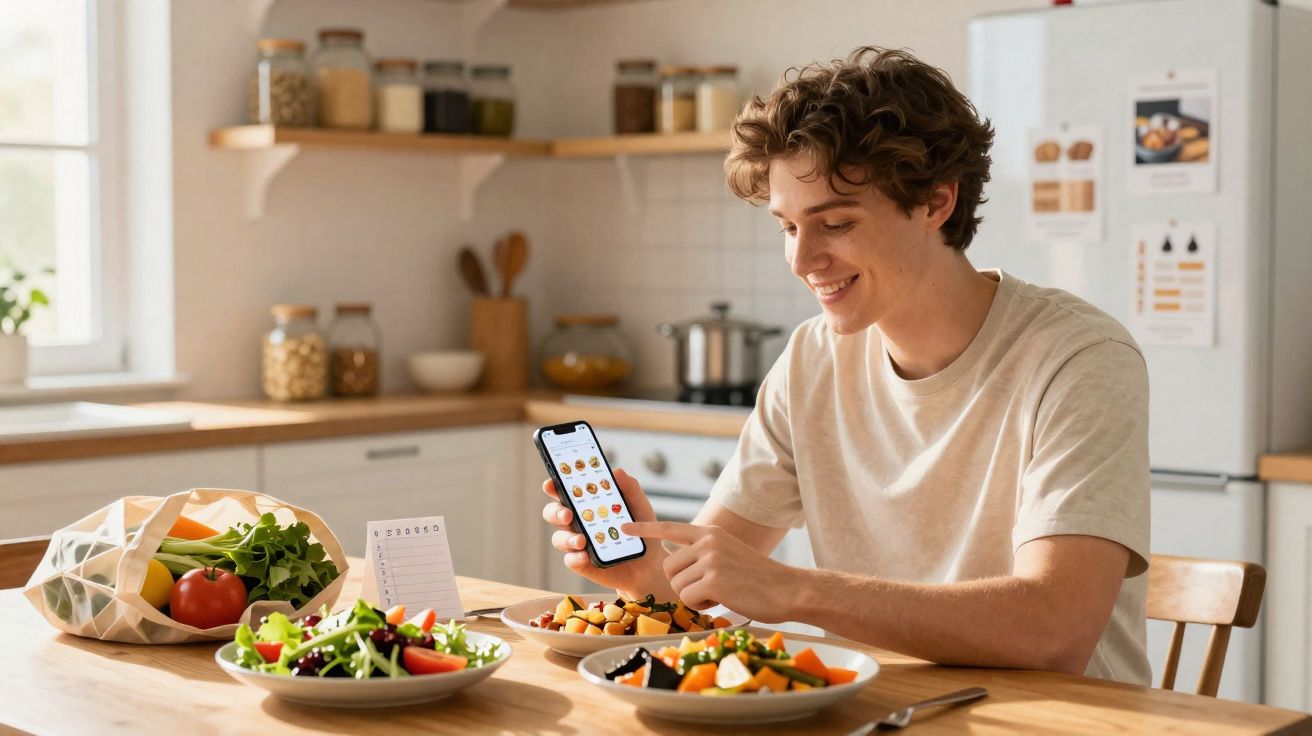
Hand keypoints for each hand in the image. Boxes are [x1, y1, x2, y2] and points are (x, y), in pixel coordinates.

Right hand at [540, 467, 671, 599]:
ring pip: (559, 538)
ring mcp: (578, 543)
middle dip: (555, 512)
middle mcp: (578, 522)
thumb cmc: (642, 531)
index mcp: (587, 504)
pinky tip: (584, 555)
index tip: (550, 483)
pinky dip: (575, 557)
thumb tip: (617, 471)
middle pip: (554, 513)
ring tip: (581, 540)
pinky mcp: (582, 563)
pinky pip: (571, 560)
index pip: (565, 491)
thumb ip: (630, 489)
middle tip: (567, 514)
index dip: (553, 486)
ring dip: (566, 538)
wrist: (651, 564)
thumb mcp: (640, 507)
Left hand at [622, 521, 800, 623]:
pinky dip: (701, 606)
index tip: (623, 527)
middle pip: (669, 566)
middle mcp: (707, 542)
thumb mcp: (729, 553)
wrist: (788, 589)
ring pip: (677, 585)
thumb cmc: (759, 578)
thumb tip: (675, 561)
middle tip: (710, 588)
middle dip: (682, 583)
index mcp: (710, 533)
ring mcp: (710, 559)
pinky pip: (688, 599)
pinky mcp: (713, 580)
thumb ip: (704, 553)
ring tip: (721, 592)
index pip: (670, 527)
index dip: (645, 529)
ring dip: (694, 596)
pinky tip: (723, 600)